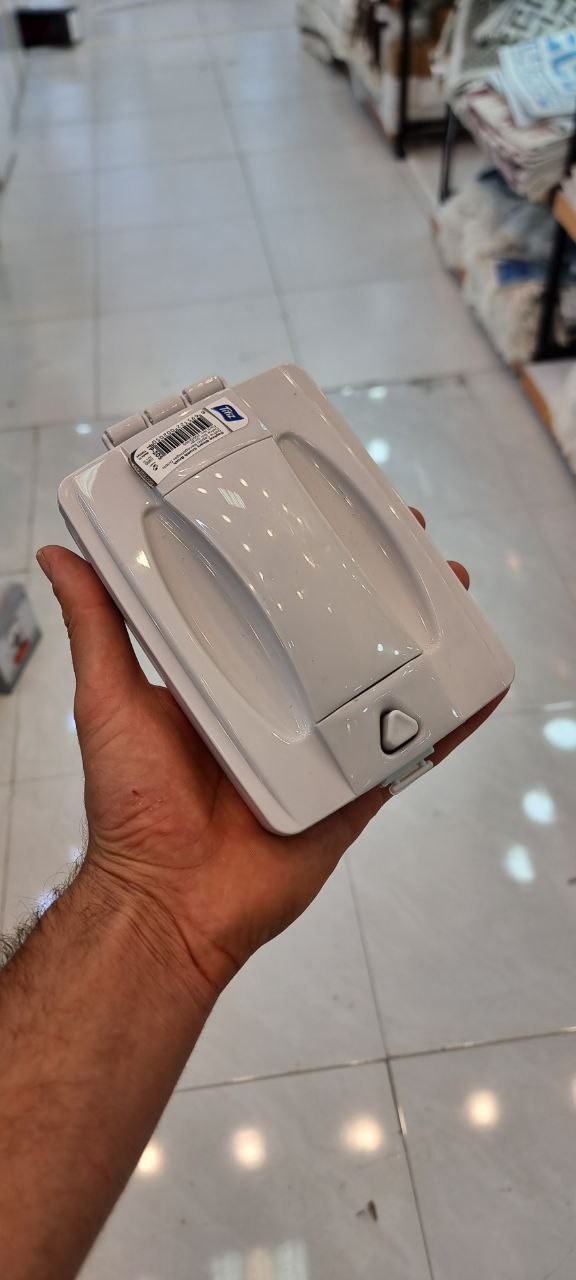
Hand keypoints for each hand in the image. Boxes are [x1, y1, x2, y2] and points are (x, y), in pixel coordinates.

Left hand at [37, 519, 501, 999]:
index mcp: (227, 677)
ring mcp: (321, 746)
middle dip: (378, 592)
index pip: (271, 602)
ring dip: (423, 642)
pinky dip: (450, 722)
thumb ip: (97, 627)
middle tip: (412, 547)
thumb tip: (60, 555)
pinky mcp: (352, 789)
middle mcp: (280, 705)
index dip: (302, 561)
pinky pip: (410, 751)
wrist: (171, 899)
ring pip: (385, 684)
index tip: (327, 515)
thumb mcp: (108, 698)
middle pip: (340, 637)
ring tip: (453, 596)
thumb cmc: (134, 804)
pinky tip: (480, 689)